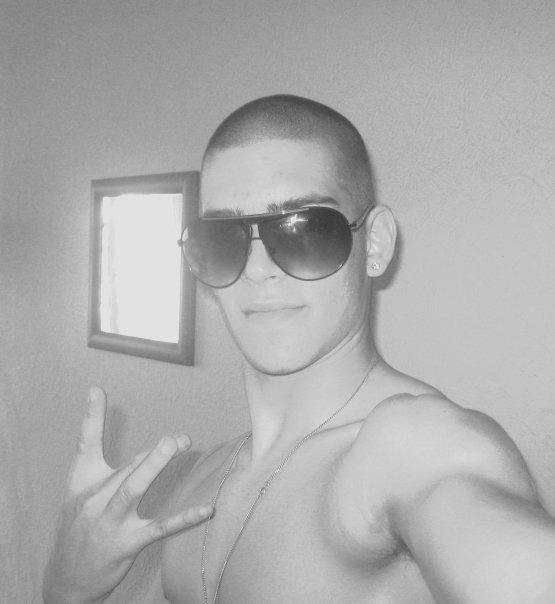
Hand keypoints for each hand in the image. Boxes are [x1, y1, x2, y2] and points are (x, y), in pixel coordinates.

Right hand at [43, 387, 212, 603]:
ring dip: (155, 465)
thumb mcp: (82, 498)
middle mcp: (95, 500)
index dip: (92, 417)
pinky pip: (159, 528)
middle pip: (126, 466)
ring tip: (176, 444)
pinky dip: (184, 518)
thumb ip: (112, 471)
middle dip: (154, 451)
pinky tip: (206, 509)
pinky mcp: (127, 544)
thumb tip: (149, 450)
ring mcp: (110, 522)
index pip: (86, 444)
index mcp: (82, 484)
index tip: (97, 390)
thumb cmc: (78, 531)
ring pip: (133, 489)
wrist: (65, 582)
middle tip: (179, 437)